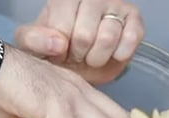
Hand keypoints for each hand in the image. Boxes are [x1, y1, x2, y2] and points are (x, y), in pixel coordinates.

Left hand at [15, 0, 143, 84]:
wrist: (79, 61)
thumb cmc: (56, 49)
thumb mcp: (33, 45)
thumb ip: (34, 40)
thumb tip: (59, 43)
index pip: (61, 27)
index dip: (59, 49)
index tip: (60, 51)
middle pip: (84, 36)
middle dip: (79, 55)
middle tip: (77, 55)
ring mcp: (115, 5)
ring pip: (108, 38)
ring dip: (98, 57)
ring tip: (92, 56)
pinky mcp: (135, 20)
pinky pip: (131, 39)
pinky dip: (120, 54)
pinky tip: (112, 55)